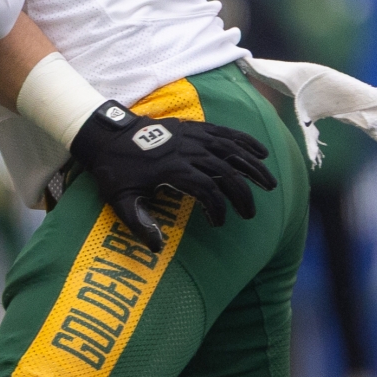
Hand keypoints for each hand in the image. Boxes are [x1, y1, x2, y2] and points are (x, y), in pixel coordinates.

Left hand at [70, 102, 276, 252]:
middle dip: (242, 194)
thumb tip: (157, 248)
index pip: (206, 190)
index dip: (217, 209)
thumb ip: (138, 223)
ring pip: (231, 150)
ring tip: (269, 184)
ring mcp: (192, 137)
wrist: (106, 136)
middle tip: (250, 214)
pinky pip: (226, 133)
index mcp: (172, 169)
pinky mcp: (194, 128)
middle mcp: (187, 151)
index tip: (218, 224)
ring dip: (253, 168)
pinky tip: (261, 153)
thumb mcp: (119, 200)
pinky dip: (245, 142)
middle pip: (225, 171)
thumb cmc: (114, 171)